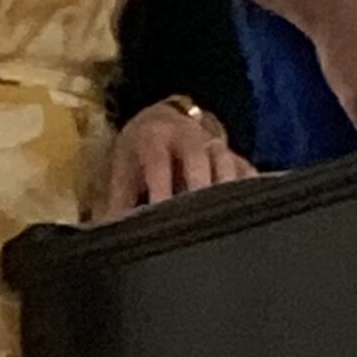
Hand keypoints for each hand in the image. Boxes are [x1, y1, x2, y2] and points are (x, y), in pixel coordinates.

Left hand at [100, 98, 256, 218]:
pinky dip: (250, 193)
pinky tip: (248, 217)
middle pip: (200, 161)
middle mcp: (189, 137)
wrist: (163, 119)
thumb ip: (119, 203)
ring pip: (228, 167)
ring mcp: (217, 145)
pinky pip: (248, 174)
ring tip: (223, 226)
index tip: (161, 214)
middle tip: (197, 224)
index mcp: (155, 138)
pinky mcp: (236, 157)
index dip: (161, 190)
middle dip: (200, 190)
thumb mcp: (123, 170)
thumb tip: (106, 237)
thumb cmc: (140, 152)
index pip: (159, 164)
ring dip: (226, 194)